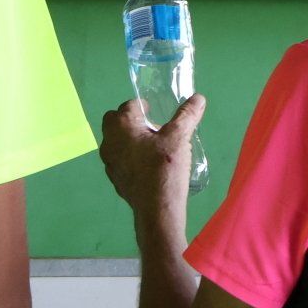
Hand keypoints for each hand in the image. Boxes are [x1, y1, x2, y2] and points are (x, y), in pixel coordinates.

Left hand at [100, 95, 206, 219]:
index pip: (130, 105)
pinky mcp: (114, 179)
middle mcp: (109, 141)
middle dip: (131, 120)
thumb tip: (198, 97)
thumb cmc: (165, 167)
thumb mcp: (179, 138)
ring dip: (130, 138)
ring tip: (152, 147)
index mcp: (121, 125)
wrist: (157, 209)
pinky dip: (129, 157)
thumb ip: (187, 115)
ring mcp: (109, 162)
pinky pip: (119, 160)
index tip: (156, 112)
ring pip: (115, 141)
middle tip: (152, 128)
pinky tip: (148, 166)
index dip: (143, 106)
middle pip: (115, 120)